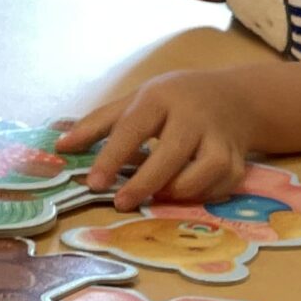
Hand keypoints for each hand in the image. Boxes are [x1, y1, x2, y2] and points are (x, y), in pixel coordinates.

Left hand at [60, 69, 257, 209]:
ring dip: (181, 189)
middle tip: (122, 203)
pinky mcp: (239, 158)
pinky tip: (187, 192)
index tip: (94, 184)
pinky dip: (205, 194)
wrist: (236, 97)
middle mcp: (194, 115)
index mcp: (161, 98)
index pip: (133, 128)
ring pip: (207, 168)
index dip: (112, 157)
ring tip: (160, 194)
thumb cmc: (174, 101)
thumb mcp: (136, 101)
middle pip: (172, 152)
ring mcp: (221, 137)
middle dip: (146, 182)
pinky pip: (224, 183)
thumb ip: (98, 124)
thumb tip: (60, 147)